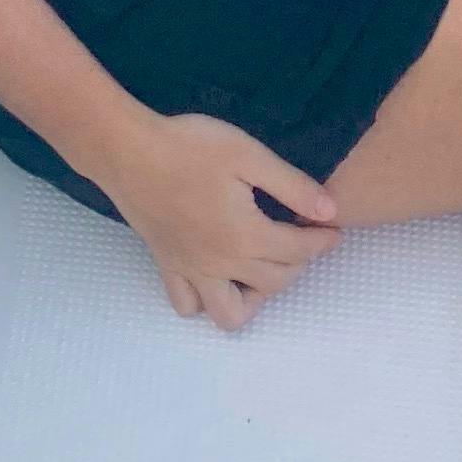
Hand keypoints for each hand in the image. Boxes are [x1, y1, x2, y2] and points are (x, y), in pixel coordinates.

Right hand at [102, 111, 341, 330]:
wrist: (129, 151)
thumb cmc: (190, 146)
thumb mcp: (248, 154)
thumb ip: (292, 186)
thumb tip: (329, 211)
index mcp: (246, 236)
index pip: (298, 251)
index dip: (322, 240)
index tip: (332, 227)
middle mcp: (221, 264)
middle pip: (275, 283)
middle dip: (298, 264)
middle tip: (300, 236)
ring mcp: (192, 271)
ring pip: (231, 314)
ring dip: (255, 299)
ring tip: (260, 268)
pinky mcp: (167, 266)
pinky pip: (189, 305)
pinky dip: (206, 301)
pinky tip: (216, 274)